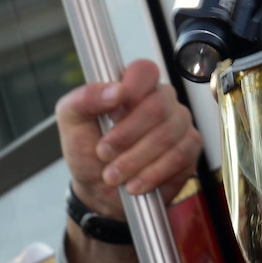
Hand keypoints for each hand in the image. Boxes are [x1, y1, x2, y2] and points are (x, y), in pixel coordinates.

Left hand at [58, 59, 201, 220]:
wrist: (100, 192)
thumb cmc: (88, 152)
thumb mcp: (71, 122)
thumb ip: (84, 98)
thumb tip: (115, 91)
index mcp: (133, 86)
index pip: (145, 71)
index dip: (132, 90)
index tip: (112, 113)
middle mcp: (160, 100)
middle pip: (157, 107)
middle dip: (126, 136)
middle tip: (104, 153)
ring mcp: (179, 123)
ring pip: (167, 135)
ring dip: (135, 160)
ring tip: (113, 175)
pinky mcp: (190, 148)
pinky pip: (179, 157)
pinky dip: (152, 174)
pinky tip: (135, 183)